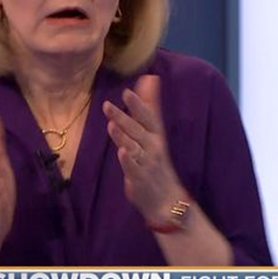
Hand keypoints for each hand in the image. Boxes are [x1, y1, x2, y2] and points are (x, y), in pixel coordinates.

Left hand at [103, 75, 186, 225]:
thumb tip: (149, 79)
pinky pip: (132, 168)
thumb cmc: (156, 161)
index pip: (148, 116)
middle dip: (125, 116)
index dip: (138, 104)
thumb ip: (148, 107)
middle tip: (109, 104)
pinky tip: (122, 152)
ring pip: (133, 147)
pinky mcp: (139, 178)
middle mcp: (153, 147)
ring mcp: (146, 163)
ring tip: (111, 124)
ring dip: (123, 135)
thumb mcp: (154, 132)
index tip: (127, 91)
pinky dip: (127, 160)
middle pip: (138, 129)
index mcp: (156, 136)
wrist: (167, 199)